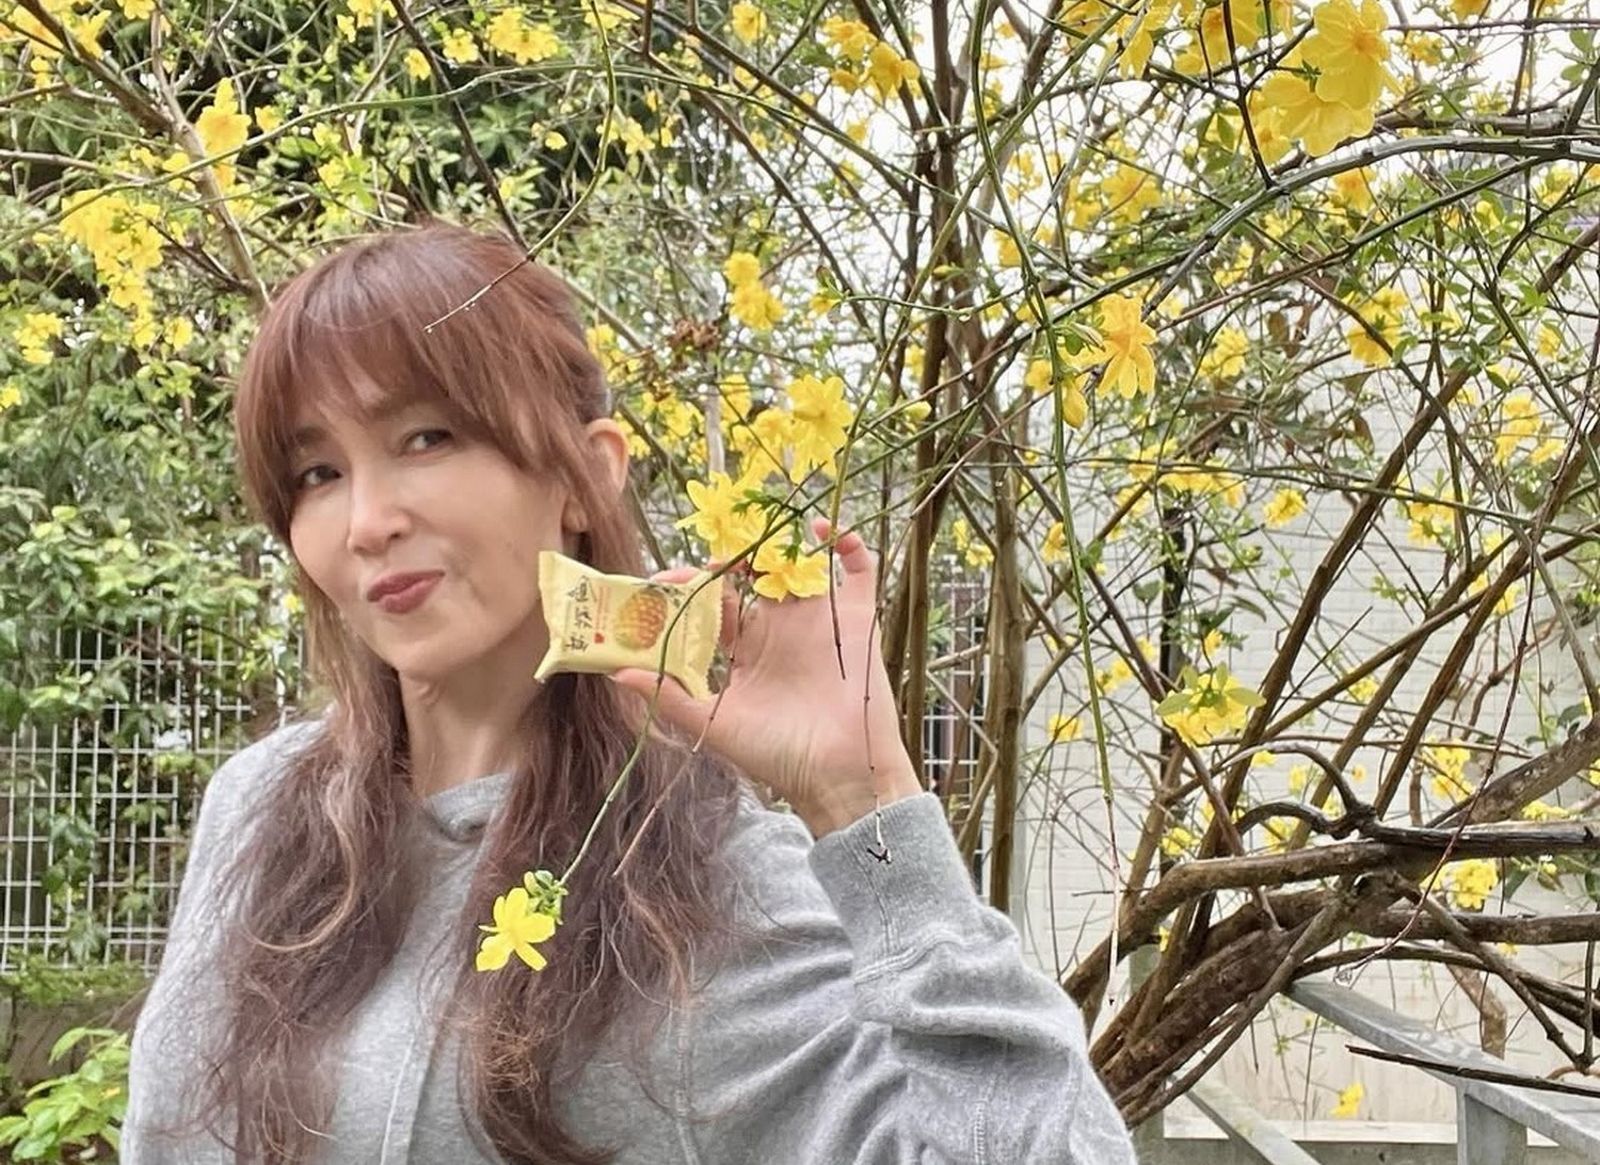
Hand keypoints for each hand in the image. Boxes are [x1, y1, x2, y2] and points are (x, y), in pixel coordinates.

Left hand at [610, 517, 922, 835]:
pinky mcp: (856, 619)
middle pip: (753, 577)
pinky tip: (824, 531)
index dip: (689, 587)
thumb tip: (616, 675)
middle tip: (711, 551)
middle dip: (731, 558)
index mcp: (745, 650)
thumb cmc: (777, 756)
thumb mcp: (715, 725)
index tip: (664, 581)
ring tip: (759, 533)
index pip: (712, 604)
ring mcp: (818, 622)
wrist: (839, 776)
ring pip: (799, 567)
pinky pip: (857, 572)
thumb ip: (670, 697)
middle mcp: (779, 630)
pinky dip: (847, 545)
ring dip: (781, 544)